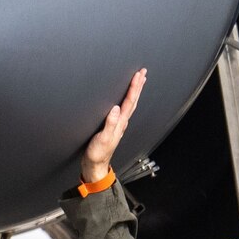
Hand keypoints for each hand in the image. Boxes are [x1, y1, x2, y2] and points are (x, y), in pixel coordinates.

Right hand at [81, 69, 146, 184]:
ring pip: (130, 104)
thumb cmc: (97, 154)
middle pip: (133, 100)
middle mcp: (121, 122)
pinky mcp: (113, 126)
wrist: (95, 165)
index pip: (129, 101)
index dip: (134, 87)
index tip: (137, 76)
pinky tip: (127, 98)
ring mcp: (118, 124)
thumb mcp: (103, 138)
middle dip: (138, 86)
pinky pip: (124, 109)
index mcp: (119, 123)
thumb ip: (109, 124)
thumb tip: (115, 108)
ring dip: (135, 92)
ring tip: (139, 82)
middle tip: (143, 73)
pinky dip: (128, 100)